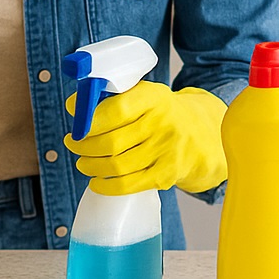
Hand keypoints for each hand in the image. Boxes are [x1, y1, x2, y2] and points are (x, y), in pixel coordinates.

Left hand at [63, 81, 227, 194]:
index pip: (116, 110)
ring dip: (91, 166)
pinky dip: (106, 185)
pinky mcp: (168, 174)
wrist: (205, 134)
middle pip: (111, 142)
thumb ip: (111, 96)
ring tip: (83, 161)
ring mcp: (168, 151)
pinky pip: (129, 184)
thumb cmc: (162, 113)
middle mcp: (164, 123)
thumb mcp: (144, 94)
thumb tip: (74, 106)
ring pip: (116, 165)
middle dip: (83, 146)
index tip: (76, 121)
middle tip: (73, 144)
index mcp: (154, 98)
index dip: (89, 119)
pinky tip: (97, 180)